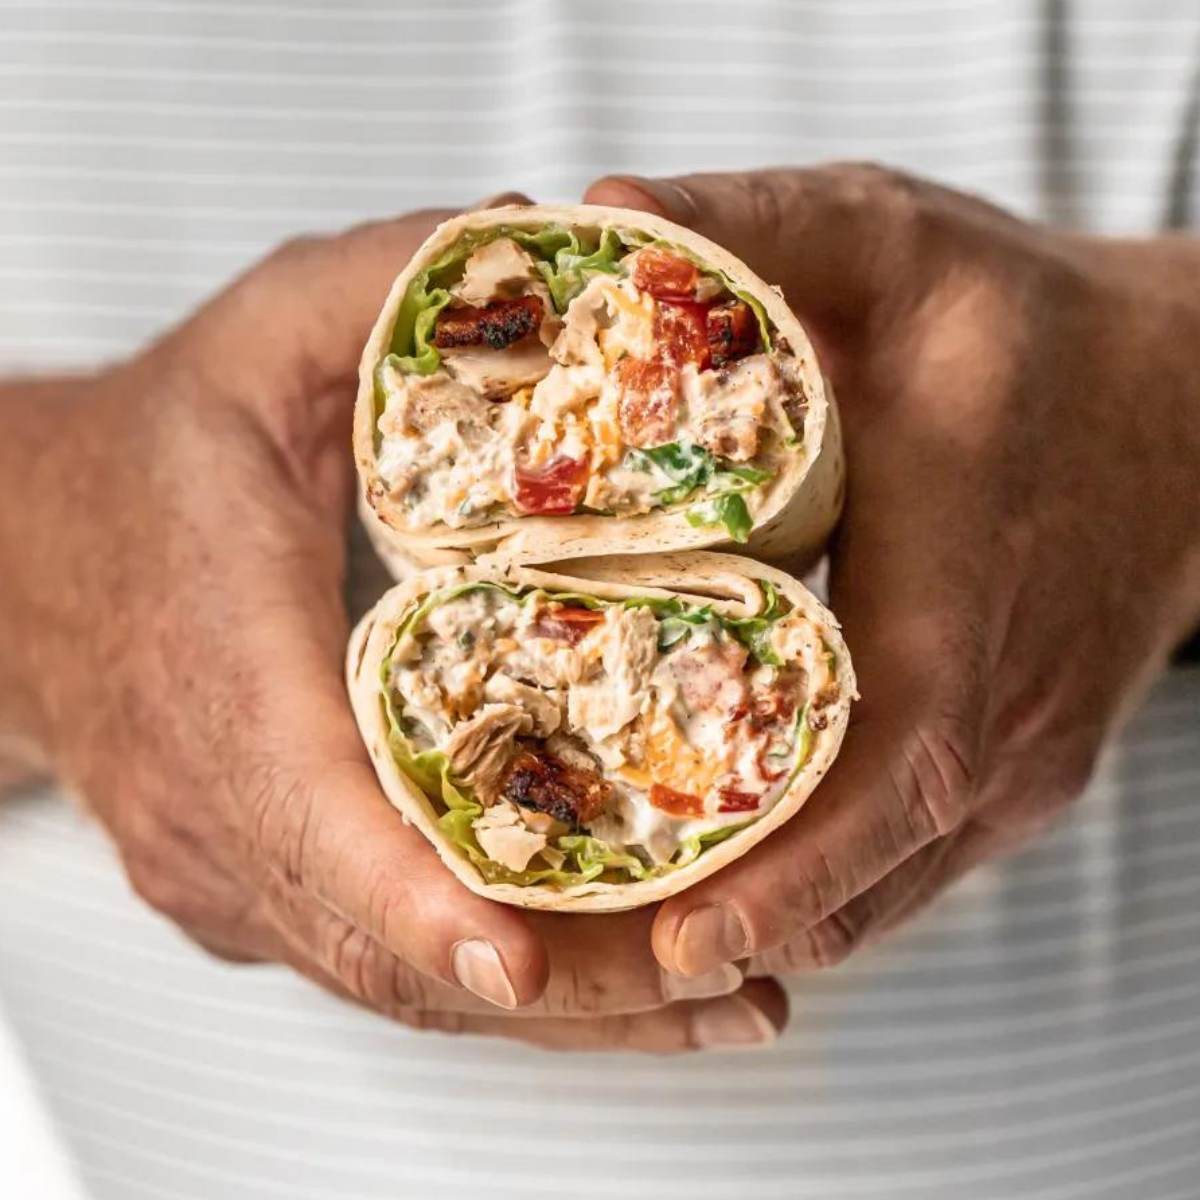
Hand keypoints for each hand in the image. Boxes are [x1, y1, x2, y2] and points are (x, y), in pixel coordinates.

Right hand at [0, 201, 785, 1051]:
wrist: (25, 555)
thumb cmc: (158, 448)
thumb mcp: (267, 335)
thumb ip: (389, 277)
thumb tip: (549, 232)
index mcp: (222, 667)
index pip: (311, 813)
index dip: (414, 898)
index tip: (520, 960)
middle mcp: (216, 803)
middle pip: (382, 941)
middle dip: (562, 985)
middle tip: (737, 994)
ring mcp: (225, 867)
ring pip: (391, 983)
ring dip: (559, 1012)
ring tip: (722, 1010)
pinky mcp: (248, 887)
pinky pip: (378, 963)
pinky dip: (498, 984)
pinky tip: (614, 986)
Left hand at [584, 165, 1199, 975]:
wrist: (1180, 407)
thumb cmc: (1030, 334)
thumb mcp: (886, 245)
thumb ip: (750, 228)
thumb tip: (596, 218)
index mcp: (968, 591)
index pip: (890, 764)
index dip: (789, 865)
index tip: (684, 937)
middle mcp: (1003, 713)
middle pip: (869, 866)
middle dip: (731, 923)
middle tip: (593, 953)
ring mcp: (1016, 763)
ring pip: (882, 888)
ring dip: (765, 922)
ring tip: (630, 934)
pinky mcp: (1012, 772)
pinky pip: (904, 864)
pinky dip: (813, 891)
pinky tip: (725, 882)